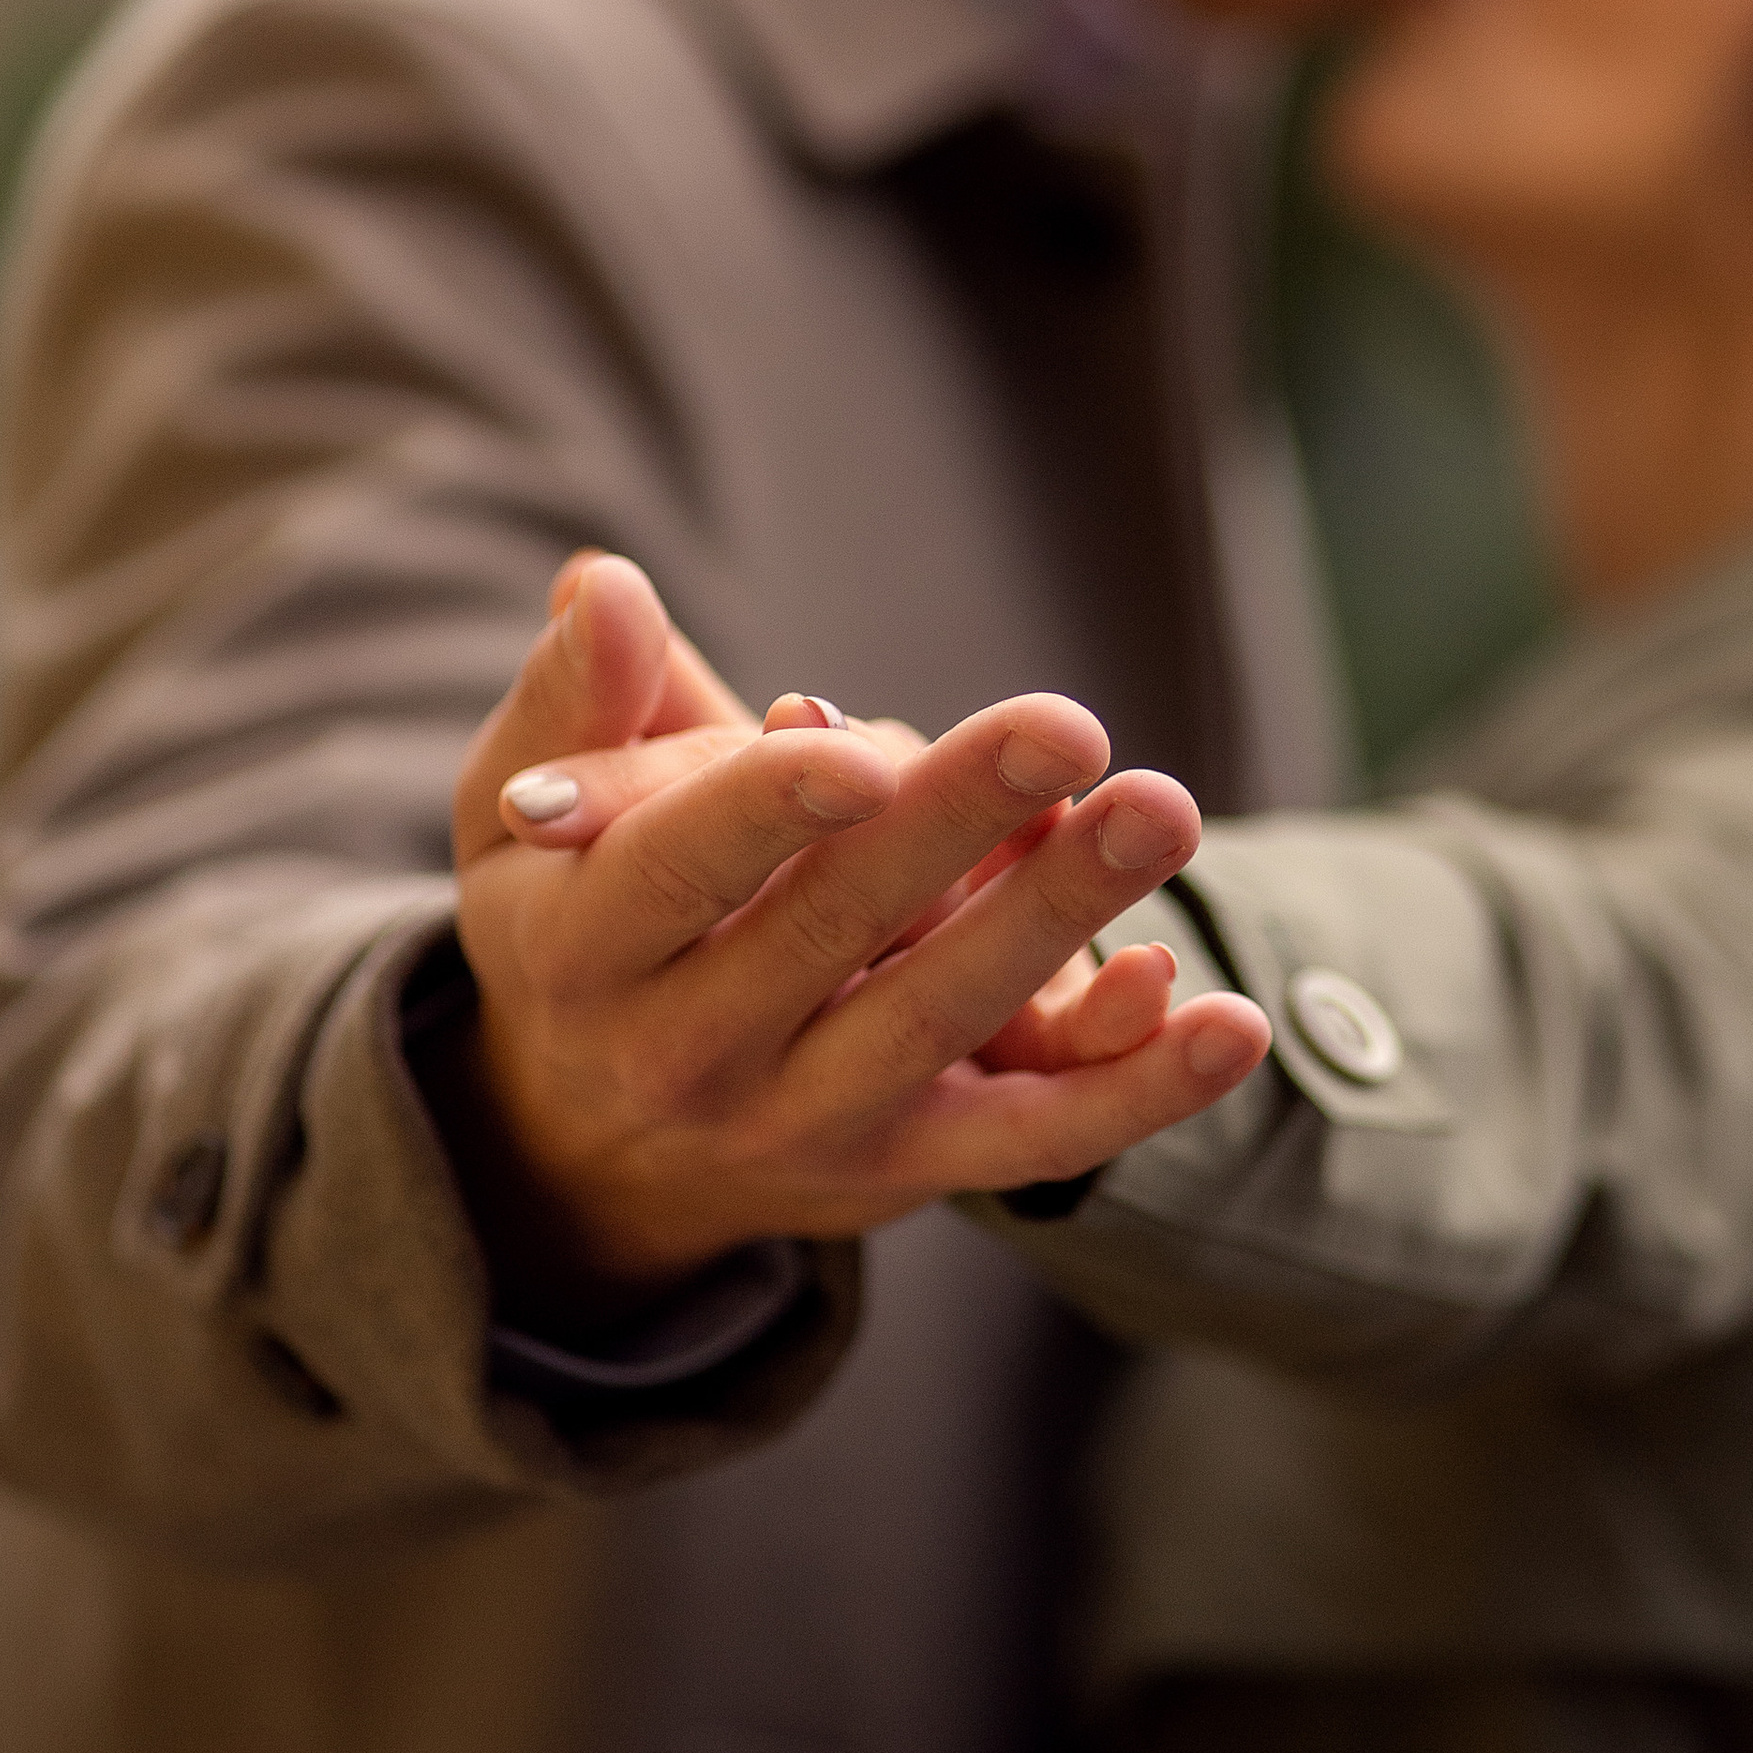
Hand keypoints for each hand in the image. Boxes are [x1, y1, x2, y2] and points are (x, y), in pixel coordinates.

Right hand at [441, 556, 1269, 1322]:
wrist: (589, 1146)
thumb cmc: (574, 915)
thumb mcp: (521, 814)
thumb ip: (575, 696)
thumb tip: (605, 583)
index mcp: (581, 948)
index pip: (679, 869)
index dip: (766, 806)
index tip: (860, 742)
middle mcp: (687, 1054)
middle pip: (835, 931)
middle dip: (955, 824)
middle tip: (1068, 724)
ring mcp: (803, 1124)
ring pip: (941, 1020)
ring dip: (1059, 918)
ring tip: (1158, 811)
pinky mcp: (906, 1169)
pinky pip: (1033, 1140)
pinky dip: (1137, 1091)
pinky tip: (1230, 1025)